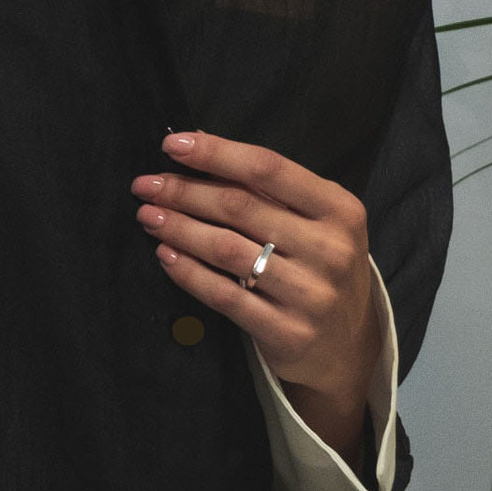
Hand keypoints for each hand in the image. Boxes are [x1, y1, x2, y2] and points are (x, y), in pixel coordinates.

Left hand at [130, 129, 381, 468]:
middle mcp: (330, 249)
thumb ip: (268, 189)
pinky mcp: (287, 332)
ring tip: (149, 216)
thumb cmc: (319, 269)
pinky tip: (166, 255)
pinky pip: (224, 295)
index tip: (171, 144)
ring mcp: (311, 294)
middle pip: (240, 207)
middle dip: (184, 191)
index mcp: (339, 210)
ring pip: (227, 250)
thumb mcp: (315, 223)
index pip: (268, 169)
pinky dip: (188, 272)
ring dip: (180, 228)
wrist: (346, 346)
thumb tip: (200, 145)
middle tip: (145, 185)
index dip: (215, 153)